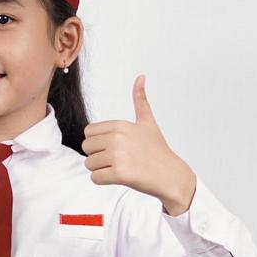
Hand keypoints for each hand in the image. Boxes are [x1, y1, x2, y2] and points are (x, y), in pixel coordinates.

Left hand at [80, 74, 197, 214]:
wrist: (170, 175)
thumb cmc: (157, 150)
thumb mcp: (148, 122)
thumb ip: (140, 101)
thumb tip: (141, 76)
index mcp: (120, 125)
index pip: (88, 132)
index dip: (98, 142)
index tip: (114, 146)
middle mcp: (118, 138)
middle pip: (86, 147)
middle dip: (97, 155)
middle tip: (116, 159)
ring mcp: (118, 156)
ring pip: (89, 164)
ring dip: (100, 169)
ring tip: (119, 167)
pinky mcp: (120, 174)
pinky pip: (95, 178)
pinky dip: (103, 180)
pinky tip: (119, 177)